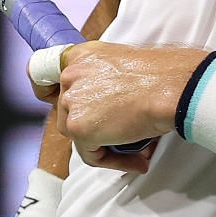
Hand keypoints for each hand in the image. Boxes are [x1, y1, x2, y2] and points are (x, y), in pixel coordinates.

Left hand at [28, 41, 206, 173]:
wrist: (172, 86)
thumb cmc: (164, 76)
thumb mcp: (126, 65)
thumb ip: (107, 81)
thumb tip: (110, 109)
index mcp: (82, 56)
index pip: (43, 71)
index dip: (45, 89)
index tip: (49, 99)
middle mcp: (71, 75)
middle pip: (67, 113)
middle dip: (93, 128)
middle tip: (123, 136)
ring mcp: (72, 102)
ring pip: (78, 136)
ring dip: (104, 146)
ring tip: (136, 150)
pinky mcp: (79, 128)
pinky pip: (91, 155)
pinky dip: (112, 161)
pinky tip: (137, 158)